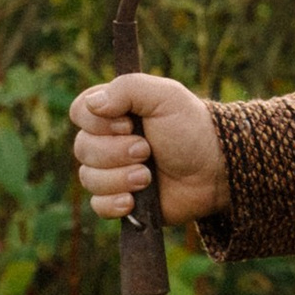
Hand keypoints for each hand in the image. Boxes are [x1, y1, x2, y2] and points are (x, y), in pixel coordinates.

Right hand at [68, 70, 228, 227]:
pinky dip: (113, 203)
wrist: (215, 170)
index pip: (79, 112)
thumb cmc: (191, 128)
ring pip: (88, 178)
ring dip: (119, 178)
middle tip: (147, 151)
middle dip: (115, 152)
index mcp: (114, 112)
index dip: (98, 122)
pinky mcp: (122, 199)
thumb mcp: (165, 95)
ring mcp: (113, 171)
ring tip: (148, 177)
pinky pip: (98, 206)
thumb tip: (93, 105)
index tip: (129, 124)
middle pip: (82, 148)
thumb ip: (128, 88)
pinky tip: (133, 201)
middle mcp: (108, 141)